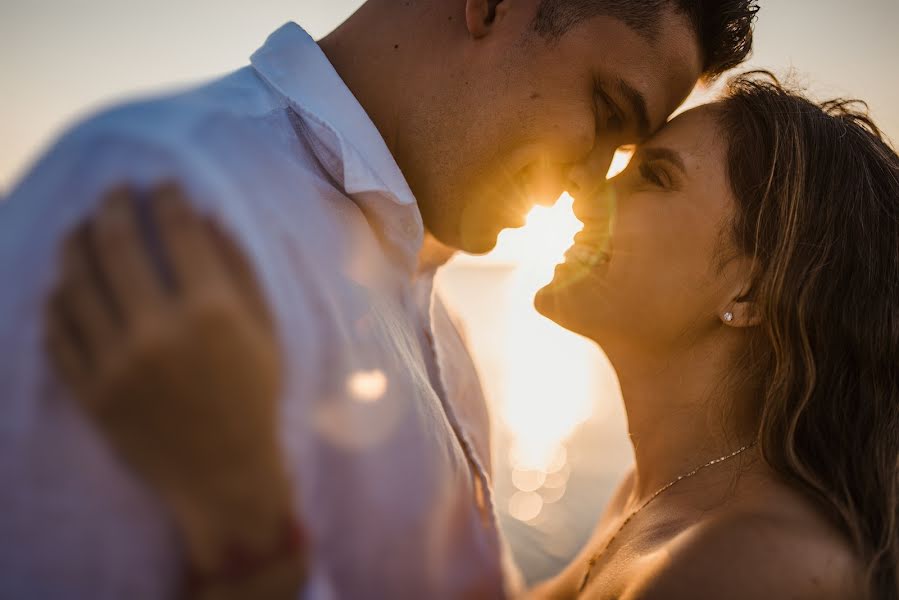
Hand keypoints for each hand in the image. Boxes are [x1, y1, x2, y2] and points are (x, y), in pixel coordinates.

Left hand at [45, 184, 302, 595]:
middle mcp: (159, 333)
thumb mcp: (264, 331)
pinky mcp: (90, 393)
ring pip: (76, 282)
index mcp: (212, 314)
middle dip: (113, 205)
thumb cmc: (254, 397)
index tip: (163, 185)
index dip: (167, 198)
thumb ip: (238, 270)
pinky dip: (57, 300)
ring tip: (81, 227)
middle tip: (113, 190)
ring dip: (75, 243)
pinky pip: (58, 332)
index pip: (179, 231)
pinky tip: (65, 283)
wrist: (224, 474)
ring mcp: (116, 365)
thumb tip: (205, 214)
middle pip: (116, 246)